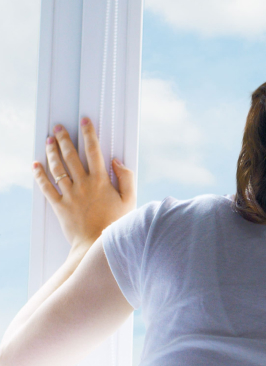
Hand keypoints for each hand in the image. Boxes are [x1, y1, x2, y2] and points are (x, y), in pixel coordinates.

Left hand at [33, 118, 135, 251]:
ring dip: (51, 152)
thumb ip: (126, 178)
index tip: (84, 121)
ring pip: (57, 168)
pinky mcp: (59, 205)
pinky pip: (46, 187)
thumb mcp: (130, 200)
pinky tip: (35, 165)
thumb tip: (116, 161)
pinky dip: (39, 174)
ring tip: (49, 140)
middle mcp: (84, 184)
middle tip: (59, 127)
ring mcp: (70, 194)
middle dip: (64, 138)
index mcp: (102, 181)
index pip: (94, 150)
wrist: (97, 245)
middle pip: (71, 155)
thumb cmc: (117, 223)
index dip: (89, 133)